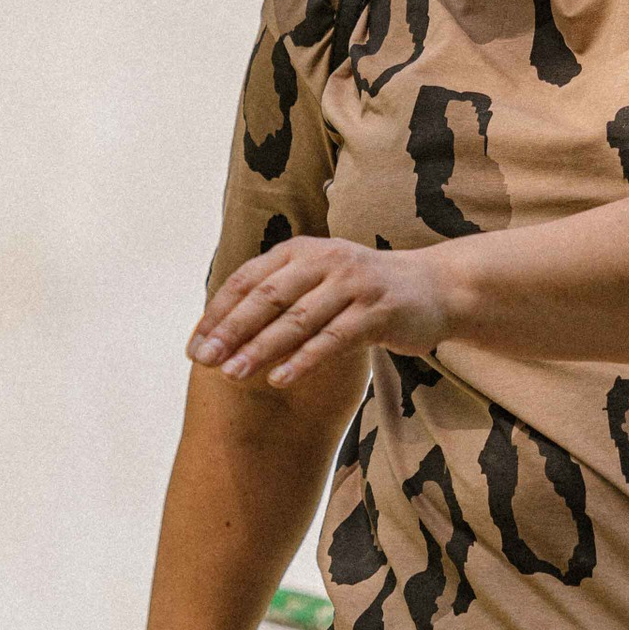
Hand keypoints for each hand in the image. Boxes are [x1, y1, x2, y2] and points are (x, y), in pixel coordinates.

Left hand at [188, 237, 455, 393]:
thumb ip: (279, 299)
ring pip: (298, 319)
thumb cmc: (364, 293)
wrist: (434, 288)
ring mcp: (352, 283)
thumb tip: (223, 335)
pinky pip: (333, 338)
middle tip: (203, 360)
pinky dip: (304, 359)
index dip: (218, 313)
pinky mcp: (377, 311)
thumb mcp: (319, 282)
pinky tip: (279, 379)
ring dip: (261, 348)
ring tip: (233, 374)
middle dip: (232, 331)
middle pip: (268, 297)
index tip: (194, 346)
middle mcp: (325, 259)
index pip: (248, 279)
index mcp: (301, 250)